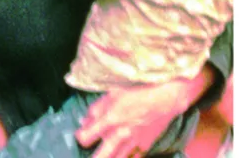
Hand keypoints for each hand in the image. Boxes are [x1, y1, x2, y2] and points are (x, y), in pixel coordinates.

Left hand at [76, 77, 201, 157]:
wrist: (165, 99)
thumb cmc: (136, 93)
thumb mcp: (110, 95)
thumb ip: (95, 110)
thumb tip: (83, 124)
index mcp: (110, 119)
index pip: (86, 137)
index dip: (80, 136)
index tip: (81, 134)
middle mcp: (121, 134)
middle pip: (101, 156)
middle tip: (90, 155)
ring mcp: (134, 143)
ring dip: (109, 156)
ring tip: (105, 153)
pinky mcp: (145, 147)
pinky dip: (125, 157)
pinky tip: (120, 154)